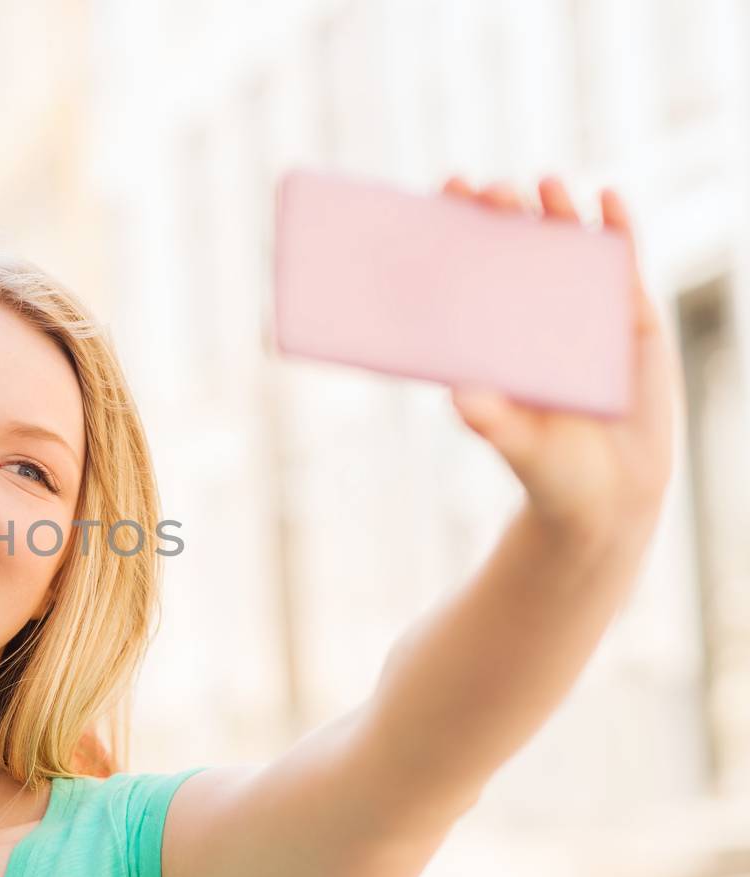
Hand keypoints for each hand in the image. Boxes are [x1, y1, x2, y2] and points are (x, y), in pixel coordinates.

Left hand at [441, 175, 680, 546]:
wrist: (610, 496)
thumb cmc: (549, 469)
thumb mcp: (519, 445)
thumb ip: (492, 422)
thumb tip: (461, 396)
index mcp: (494, 338)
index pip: (468, 274)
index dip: (457, 235)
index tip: (442, 200)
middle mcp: (534, 316)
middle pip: (516, 250)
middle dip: (503, 215)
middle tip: (489, 189)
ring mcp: (583, 312)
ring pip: (569, 249)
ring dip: (556, 213)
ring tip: (543, 184)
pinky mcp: (629, 319)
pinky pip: (622, 266)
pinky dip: (616, 231)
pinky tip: (607, 199)